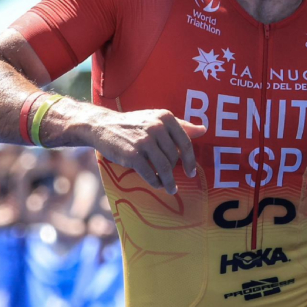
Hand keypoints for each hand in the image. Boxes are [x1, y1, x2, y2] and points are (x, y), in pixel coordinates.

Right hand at [76, 107, 205, 193]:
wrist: (102, 126)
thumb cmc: (133, 124)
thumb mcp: (156, 119)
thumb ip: (180, 125)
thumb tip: (203, 130)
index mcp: (165, 117)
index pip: (185, 143)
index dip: (190, 160)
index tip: (192, 172)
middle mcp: (156, 127)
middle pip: (174, 157)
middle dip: (174, 171)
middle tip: (171, 179)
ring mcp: (144, 141)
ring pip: (165, 168)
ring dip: (168, 182)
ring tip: (169, 188)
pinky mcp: (133, 155)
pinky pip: (151, 174)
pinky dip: (155, 182)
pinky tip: (156, 184)